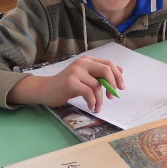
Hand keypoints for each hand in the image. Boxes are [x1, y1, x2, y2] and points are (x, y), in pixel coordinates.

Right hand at [8, 56, 124, 111]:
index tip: (121, 87)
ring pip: (97, 85)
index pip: (109, 64)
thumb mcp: (85, 77)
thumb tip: (121, 70)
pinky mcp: (71, 82)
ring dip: (100, 99)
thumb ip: (100, 74)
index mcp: (87, 60)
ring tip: (97, 107)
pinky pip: (89, 92)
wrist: (45, 90)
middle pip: (106, 70)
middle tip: (112, 97)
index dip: (118, 75)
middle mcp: (82, 63)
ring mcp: (76, 71)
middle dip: (113, 85)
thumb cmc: (66, 85)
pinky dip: (93, 101)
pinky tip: (91, 106)